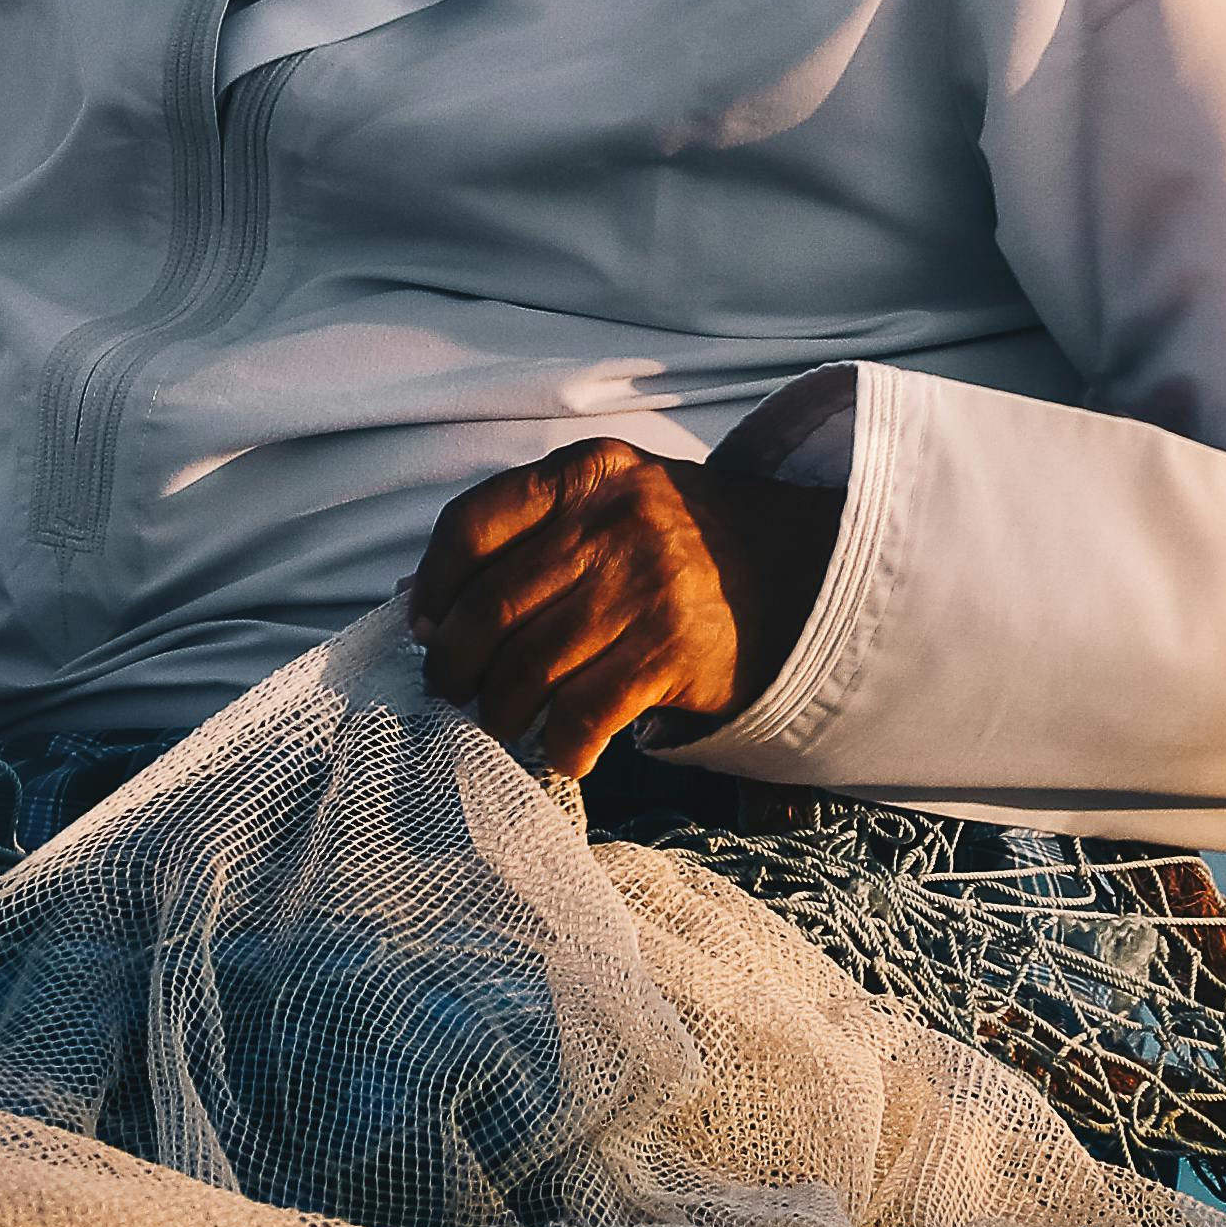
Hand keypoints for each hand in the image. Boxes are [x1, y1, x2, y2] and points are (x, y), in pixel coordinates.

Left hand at [403, 437, 833, 781]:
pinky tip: (564, 752)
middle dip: (455, 665)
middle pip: (490, 608)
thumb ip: (532, 531)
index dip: (433, 587)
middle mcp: (614, 522)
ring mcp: (644, 587)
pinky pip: (583, 714)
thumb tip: (421, 598)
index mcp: (587, 474)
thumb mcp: (615, 502)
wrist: (803, 573)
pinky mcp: (671, 652)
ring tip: (503, 724)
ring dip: (501, 712)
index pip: (471, 525)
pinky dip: (560, 746)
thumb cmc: (684, 544)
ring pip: (528, 668)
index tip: (423, 626)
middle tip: (452, 691)